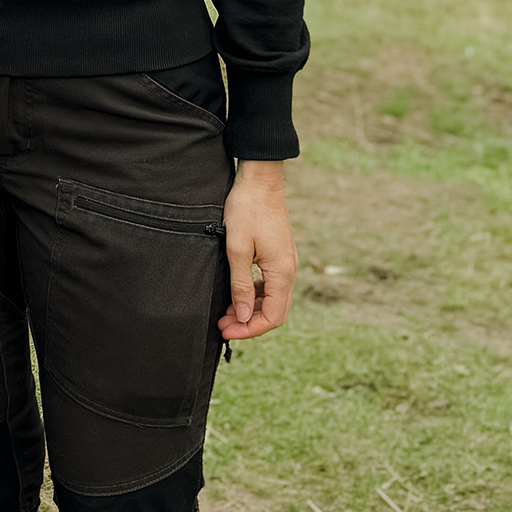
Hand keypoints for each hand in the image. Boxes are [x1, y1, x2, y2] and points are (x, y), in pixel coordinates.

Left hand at [219, 160, 296, 341]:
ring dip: (251, 308)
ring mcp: (285, 261)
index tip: (227, 331)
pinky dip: (255, 294)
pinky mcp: (279, 253)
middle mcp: (289, 269)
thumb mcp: (237, 249)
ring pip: (273, 298)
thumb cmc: (246, 210)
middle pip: (275, 311)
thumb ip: (241, 285)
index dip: (250, 329)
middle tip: (222, 324)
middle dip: (249, 322)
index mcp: (282, 271)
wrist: (259, 179)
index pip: (273, 316)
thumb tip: (244, 316)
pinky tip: (237, 293)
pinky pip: (271, 284)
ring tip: (226, 312)